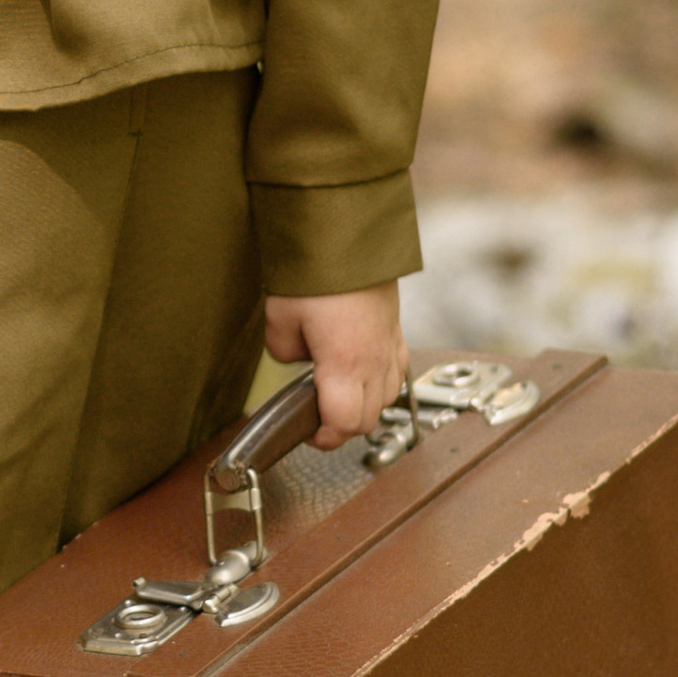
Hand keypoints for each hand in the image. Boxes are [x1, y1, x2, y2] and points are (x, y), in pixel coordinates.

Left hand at [264, 283, 404, 449]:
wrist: (351, 238)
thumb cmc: (316, 273)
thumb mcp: (280, 318)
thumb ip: (284, 350)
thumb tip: (297, 358)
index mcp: (344, 365)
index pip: (343, 424)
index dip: (324, 438)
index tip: (308, 433)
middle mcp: (374, 361)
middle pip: (367, 420)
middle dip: (342, 427)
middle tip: (318, 419)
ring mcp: (390, 347)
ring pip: (386, 399)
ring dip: (363, 407)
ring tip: (338, 396)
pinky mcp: (397, 332)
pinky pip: (396, 373)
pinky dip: (380, 384)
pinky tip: (361, 374)